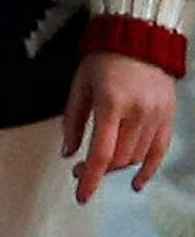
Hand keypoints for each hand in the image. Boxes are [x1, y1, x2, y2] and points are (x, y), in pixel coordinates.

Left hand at [62, 49, 174, 203]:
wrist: (139, 40)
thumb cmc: (101, 61)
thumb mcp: (79, 86)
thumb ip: (73, 121)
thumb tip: (68, 154)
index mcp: (110, 104)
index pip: (102, 152)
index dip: (91, 178)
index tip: (81, 196)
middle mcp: (137, 114)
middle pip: (119, 158)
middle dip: (98, 171)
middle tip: (80, 171)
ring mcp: (157, 118)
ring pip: (137, 157)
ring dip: (117, 168)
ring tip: (100, 167)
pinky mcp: (168, 119)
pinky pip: (159, 152)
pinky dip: (148, 169)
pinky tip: (136, 183)